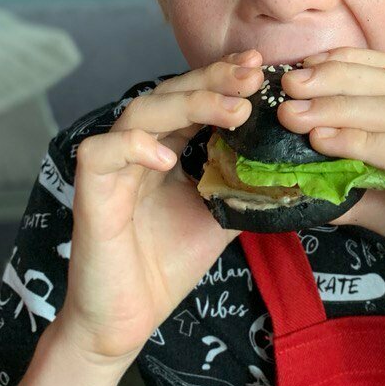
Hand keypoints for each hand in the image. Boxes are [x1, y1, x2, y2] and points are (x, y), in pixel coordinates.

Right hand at [57, 50, 263, 365]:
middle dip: (214, 80)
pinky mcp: (89, 192)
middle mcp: (138, 148)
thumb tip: (295, 167)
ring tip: (233, 110)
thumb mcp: (222, 218)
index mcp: (168, 147)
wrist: (127, 320)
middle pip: (170, 93)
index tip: (260, 65)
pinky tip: (168, 155)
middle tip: (253, 74)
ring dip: (187, 104)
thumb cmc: (168, 265)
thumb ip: (247, 187)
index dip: (224, 78)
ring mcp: (112, 167)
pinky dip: (133, 146)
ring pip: (141, 113)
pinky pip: (101, 153)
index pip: (194, 98)